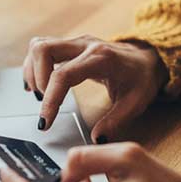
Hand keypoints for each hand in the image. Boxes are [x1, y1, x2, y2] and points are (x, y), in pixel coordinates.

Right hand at [23, 35, 167, 142]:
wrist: (148, 58)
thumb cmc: (141, 78)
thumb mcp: (135, 103)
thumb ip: (115, 122)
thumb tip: (96, 139)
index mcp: (101, 59)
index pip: (63, 75)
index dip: (50, 100)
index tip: (45, 122)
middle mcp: (85, 45)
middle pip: (43, 50)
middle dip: (37, 80)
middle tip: (44, 102)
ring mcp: (75, 42)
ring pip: (39, 46)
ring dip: (33, 72)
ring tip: (41, 94)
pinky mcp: (69, 45)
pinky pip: (42, 48)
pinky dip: (34, 66)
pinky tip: (38, 85)